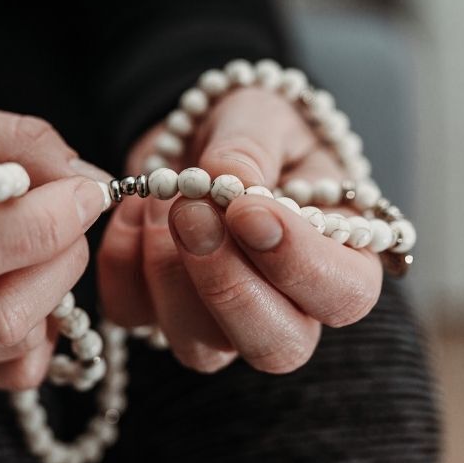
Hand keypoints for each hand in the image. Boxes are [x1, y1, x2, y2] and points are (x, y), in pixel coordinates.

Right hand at [0, 91, 109, 389]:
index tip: (84, 189)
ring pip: (8, 347)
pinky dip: (41, 324)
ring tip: (41, 236)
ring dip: (54, 288)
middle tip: (71, 210)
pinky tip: (21, 277)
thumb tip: (87, 180)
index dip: (38, 224)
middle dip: (58, 259)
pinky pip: (11, 371)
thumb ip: (8, 139)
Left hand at [96, 87, 382, 372]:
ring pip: (200, 348)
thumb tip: (227, 177)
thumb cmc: (252, 130)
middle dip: (227, 284)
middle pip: (276, 345)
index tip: (248, 211)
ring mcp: (221, 323)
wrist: (195, 136)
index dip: (298, 263)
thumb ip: (251, 145)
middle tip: (191, 212)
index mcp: (341, 258)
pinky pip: (132, 313)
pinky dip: (121, 261)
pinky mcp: (157, 313)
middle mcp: (288, 308)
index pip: (342, 295)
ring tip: (160, 199)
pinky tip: (131, 208)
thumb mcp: (261, 115)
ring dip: (168, 271)